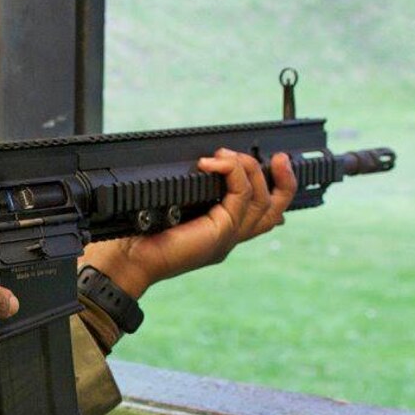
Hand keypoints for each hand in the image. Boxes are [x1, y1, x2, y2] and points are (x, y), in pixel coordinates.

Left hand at [81, 148, 294, 298]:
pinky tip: (215, 163)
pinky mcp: (221, 232)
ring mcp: (229, 236)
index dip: (277, 191)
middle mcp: (230, 236)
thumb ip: (193, 191)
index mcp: (221, 231)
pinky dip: (233, 173)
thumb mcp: (174, 206)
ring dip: (250, 168)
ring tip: (227, 154)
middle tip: (280, 157)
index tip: (275, 164)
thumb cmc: (141, 234)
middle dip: (285, 181)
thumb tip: (203, 164)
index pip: (262, 215)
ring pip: (263, 200)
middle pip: (274, 210)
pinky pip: (241, 195)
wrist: (129, 260)